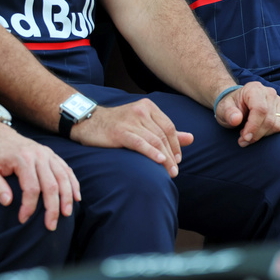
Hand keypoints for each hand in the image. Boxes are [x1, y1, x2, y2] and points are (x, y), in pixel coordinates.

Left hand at [0, 120, 78, 231]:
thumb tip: (7, 202)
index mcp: (23, 159)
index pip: (31, 188)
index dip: (29, 206)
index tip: (23, 219)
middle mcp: (39, 155)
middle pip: (51, 185)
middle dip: (52, 208)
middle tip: (51, 226)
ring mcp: (47, 154)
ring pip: (63, 177)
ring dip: (67, 197)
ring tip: (67, 214)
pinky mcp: (51, 154)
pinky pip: (66, 169)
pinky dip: (73, 183)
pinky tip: (76, 197)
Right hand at [69, 99, 193, 176]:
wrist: (88, 122)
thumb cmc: (117, 124)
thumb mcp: (143, 123)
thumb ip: (166, 130)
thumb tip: (191, 139)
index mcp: (148, 107)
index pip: (169, 127)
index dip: (176, 144)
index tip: (178, 159)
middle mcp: (141, 111)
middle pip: (163, 135)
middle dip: (172, 155)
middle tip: (175, 171)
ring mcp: (130, 121)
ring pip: (154, 140)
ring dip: (165, 158)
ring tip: (170, 172)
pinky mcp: (120, 132)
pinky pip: (140, 143)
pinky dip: (152, 153)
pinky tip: (160, 161)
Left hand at [215, 82, 279, 145]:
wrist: (237, 104)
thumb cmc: (230, 106)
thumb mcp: (223, 109)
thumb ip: (228, 113)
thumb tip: (236, 119)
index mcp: (254, 89)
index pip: (260, 109)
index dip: (254, 126)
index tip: (245, 138)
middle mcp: (269, 93)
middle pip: (269, 119)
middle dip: (256, 134)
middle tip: (243, 140)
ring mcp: (278, 101)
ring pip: (276, 125)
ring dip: (262, 136)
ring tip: (249, 135)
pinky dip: (270, 134)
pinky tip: (258, 132)